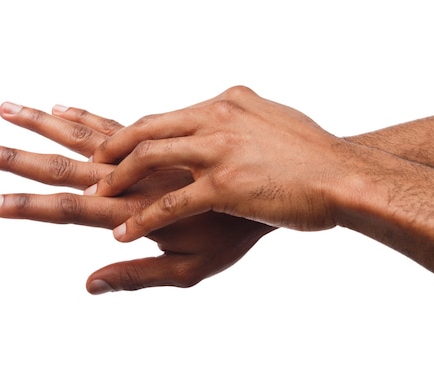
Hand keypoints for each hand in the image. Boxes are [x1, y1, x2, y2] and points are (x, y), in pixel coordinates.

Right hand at [0, 103, 273, 293]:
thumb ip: (139, 273)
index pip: (71, 208)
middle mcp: (137, 175)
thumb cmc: (235, 232)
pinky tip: (62, 105)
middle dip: (17, 158)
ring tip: (5, 108)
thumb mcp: (192, 266)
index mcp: (138, 209)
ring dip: (43, 123)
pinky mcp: (162, 136)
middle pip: (66, 164)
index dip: (28, 207)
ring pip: (87, 133)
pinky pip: (119, 122)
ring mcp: (148, 152)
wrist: (277, 185)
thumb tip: (88, 284)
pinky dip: (87, 115)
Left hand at [93, 86, 344, 241]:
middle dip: (110, 147)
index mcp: (226, 104)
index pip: (164, 117)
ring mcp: (221, 149)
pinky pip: (172, 203)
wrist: (346, 176)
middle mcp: (217, 119)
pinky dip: (143, 220)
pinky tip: (123, 235)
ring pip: (150, 157)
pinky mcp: (227, 184)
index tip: (103, 138)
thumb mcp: (272, 120)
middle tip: (87, 163)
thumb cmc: (313, 155)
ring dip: (117, 178)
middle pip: (146, 128)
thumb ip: (243, 114)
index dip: (130, 130)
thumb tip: (230, 104)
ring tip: (93, 197)